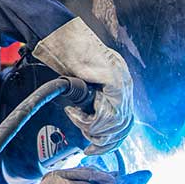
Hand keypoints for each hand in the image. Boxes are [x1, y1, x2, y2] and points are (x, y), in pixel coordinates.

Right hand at [32, 18, 134, 154]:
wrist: (59, 36)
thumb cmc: (66, 55)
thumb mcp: (82, 82)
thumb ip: (93, 99)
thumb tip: (95, 123)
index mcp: (119, 84)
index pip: (125, 121)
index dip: (112, 140)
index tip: (96, 148)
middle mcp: (124, 83)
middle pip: (124, 126)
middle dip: (104, 141)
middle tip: (88, 144)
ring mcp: (122, 81)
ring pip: (116, 123)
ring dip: (92, 129)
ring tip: (76, 119)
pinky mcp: (114, 81)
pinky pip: (108, 114)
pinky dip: (88, 120)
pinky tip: (74, 112)